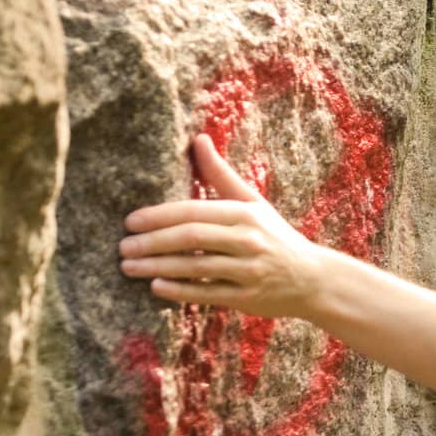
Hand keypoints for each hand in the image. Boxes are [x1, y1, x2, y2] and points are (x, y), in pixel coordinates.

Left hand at [118, 133, 326, 319]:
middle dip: (152, 242)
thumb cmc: (276, 236)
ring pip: (195, 267)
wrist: (313, 278)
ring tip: (129, 267)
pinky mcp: (247, 297)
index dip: (159, 216)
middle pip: (191, 239)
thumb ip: (221, 175)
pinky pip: (207, 293)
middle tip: (122, 246)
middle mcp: (248, 240)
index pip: (194, 212)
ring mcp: (248, 270)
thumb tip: (198, 139)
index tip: (130, 221)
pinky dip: (179, 291)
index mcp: (245, 214)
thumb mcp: (253, 203)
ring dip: (157, 267)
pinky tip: (156, 287)